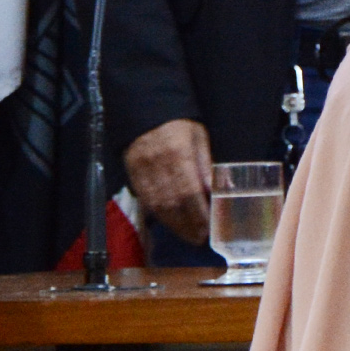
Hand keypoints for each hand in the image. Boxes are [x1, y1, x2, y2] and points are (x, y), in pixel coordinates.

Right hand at [123, 118, 212, 244]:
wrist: (145, 112)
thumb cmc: (179, 125)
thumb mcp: (199, 139)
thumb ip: (205, 165)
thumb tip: (217, 190)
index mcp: (178, 154)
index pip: (189, 191)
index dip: (198, 213)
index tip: (208, 228)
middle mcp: (158, 166)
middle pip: (173, 203)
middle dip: (187, 224)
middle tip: (199, 238)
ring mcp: (142, 171)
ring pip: (157, 205)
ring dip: (173, 224)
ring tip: (187, 235)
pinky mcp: (132, 175)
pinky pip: (145, 200)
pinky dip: (158, 215)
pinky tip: (170, 222)